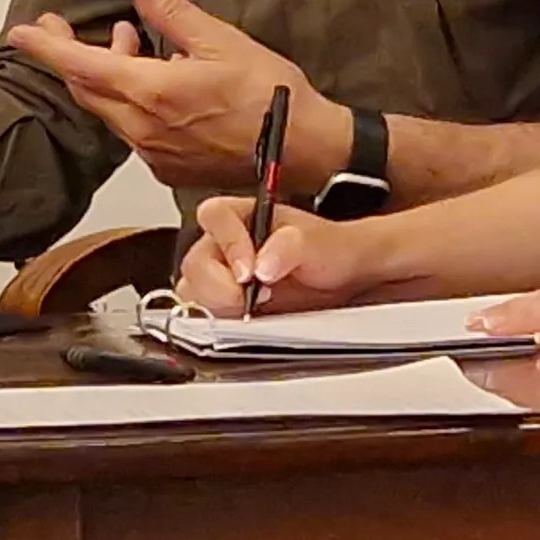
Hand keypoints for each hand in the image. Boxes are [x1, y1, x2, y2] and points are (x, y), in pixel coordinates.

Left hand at [7, 0, 330, 191]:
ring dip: (106, 75)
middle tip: (60, 28)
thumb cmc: (271, 96)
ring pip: (109, 109)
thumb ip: (170, 10)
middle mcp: (143, 128)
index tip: (19, 33)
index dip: (45, 47)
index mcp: (152, 92)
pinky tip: (152, 81)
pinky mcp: (167, 167)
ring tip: (125, 42)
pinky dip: (128, 100)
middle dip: (69, 55)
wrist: (303, 151)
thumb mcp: (220, 40)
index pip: (81, 65)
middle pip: (87, 89)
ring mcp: (153, 152)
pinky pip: (131, 130)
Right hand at [176, 193, 383, 316]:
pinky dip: (222, 323)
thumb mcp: (318, 242)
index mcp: (242, 215)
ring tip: (255, 309)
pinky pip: (205, 316)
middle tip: (251, 298)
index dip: (228, 243)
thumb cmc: (329, 250)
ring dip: (219, 307)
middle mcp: (225, 244)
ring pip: (193, 292)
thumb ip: (290, 246)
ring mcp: (221, 277)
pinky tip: (249, 321)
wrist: (346, 279)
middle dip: (219, 287)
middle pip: (196, 263)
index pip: (214, 216)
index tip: (248, 272)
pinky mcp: (224, 307)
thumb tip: (263, 264)